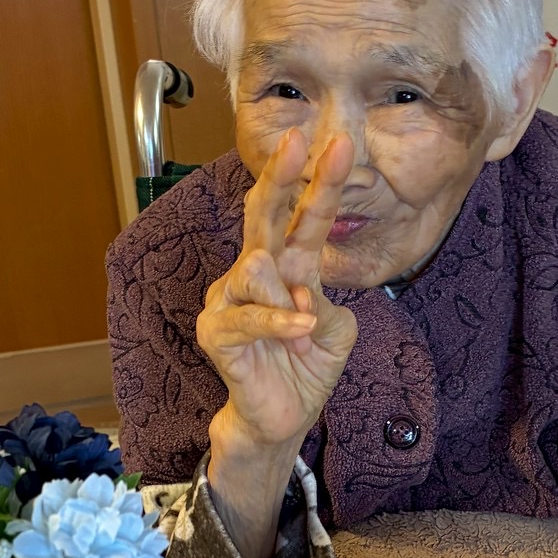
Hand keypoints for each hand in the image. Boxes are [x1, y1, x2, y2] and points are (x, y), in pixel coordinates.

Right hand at [197, 128, 358, 453]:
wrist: (283, 417)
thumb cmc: (305, 366)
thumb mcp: (334, 330)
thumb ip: (325, 301)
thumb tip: (299, 291)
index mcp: (289, 266)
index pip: (304, 217)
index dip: (321, 182)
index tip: (340, 144)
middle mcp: (255, 273)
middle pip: (262, 214)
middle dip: (279, 176)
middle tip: (295, 140)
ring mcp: (229, 299)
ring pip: (257, 268)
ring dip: (288, 299)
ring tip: (301, 328)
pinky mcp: (216, 331)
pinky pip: (249, 315)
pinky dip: (279, 322)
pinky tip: (298, 328)